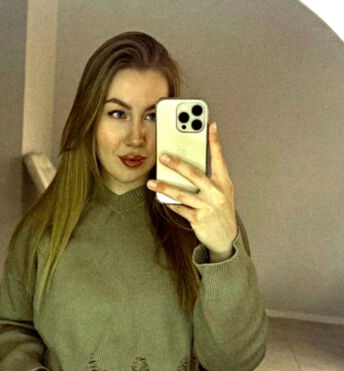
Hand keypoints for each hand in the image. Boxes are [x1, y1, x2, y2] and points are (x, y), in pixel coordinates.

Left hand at [147, 122, 237, 257]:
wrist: (226, 238)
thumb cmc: (220, 210)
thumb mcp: (221, 192)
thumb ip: (209, 178)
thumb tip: (185, 166)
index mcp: (224, 182)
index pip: (219, 158)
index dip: (214, 141)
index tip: (209, 125)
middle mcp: (217, 193)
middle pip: (195, 174)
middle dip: (178, 164)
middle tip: (163, 156)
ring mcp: (208, 206)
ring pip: (182, 194)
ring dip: (165, 188)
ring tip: (152, 183)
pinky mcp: (198, 219)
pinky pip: (180, 209)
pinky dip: (170, 203)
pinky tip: (161, 199)